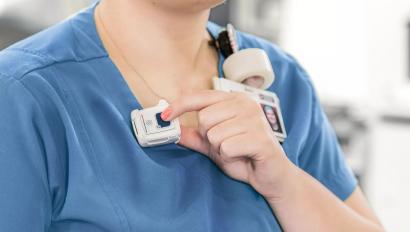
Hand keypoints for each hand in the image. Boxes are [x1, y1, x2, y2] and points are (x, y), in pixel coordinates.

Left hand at [161, 90, 295, 199]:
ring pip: (214, 134)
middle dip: (210, 138)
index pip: (200, 97)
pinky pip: (227, 147)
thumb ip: (194, 136)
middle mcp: (246, 104)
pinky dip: (230, 157)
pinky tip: (243, 157)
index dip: (180, 105)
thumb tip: (171, 128)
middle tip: (226, 145)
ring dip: (221, 149)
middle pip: (204, 119)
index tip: (164, 116)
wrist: (271, 176)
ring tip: (236, 152)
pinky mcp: (260, 138)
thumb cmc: (244, 156)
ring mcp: (255, 119)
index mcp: (235, 100)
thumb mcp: (214, 145)